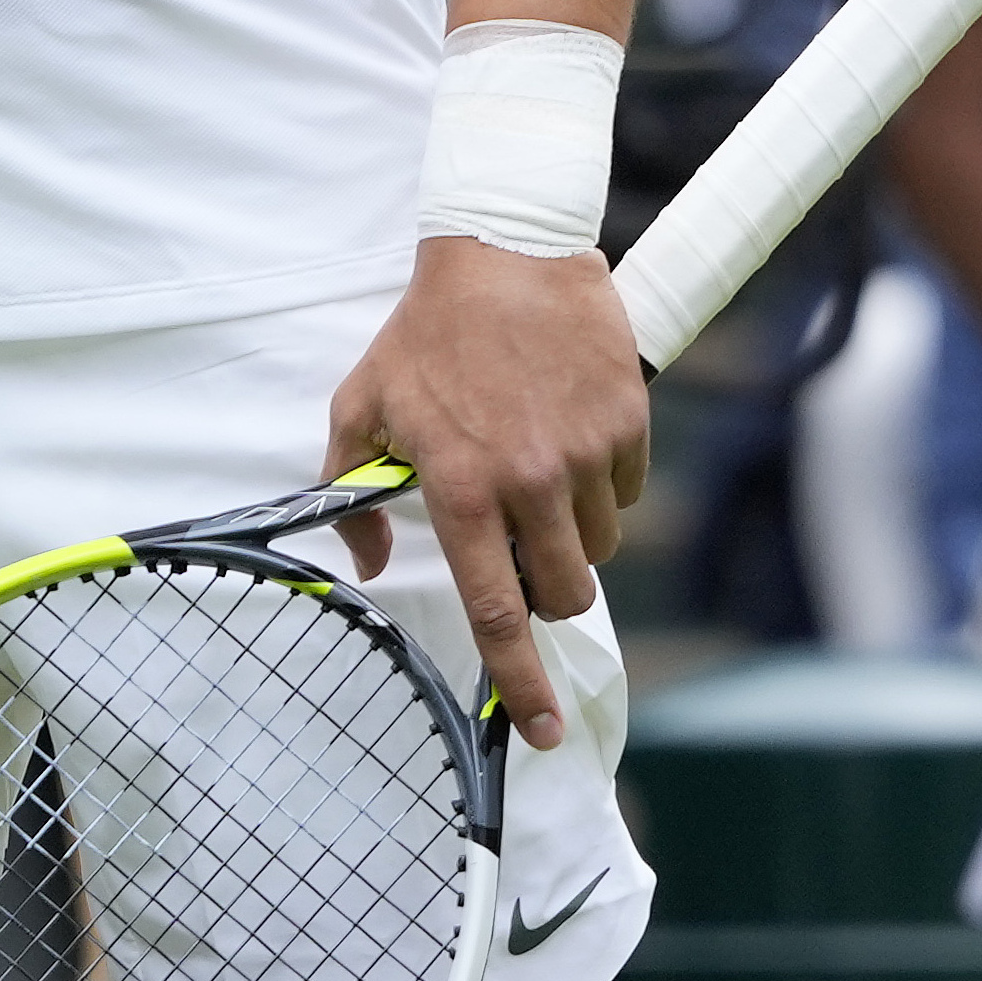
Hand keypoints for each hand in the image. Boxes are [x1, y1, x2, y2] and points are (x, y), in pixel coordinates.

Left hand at [321, 235, 648, 750]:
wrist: (506, 252)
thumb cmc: (427, 333)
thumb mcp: (362, 405)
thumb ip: (353, 491)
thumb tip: (368, 561)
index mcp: (460, 488)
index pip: (495, 610)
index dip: (521, 680)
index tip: (542, 729)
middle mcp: (528, 482)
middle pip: (563, 591)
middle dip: (546, 588)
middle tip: (520, 542)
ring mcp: (585, 455)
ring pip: (596, 546)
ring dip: (570, 530)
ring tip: (534, 465)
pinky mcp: (629, 425)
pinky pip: (627, 493)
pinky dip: (602, 482)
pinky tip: (566, 432)